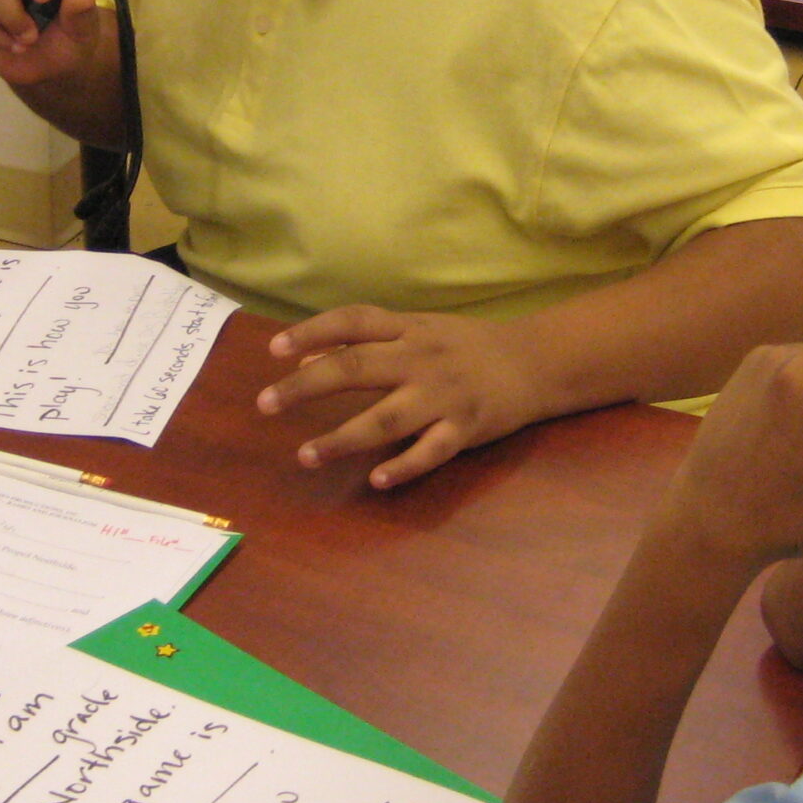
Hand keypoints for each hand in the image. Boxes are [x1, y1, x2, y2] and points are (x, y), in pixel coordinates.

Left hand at [257, 305, 549, 488]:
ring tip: (306, 455)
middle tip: (265, 404)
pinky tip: (377, 480)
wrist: (537, 361)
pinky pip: (432, 451)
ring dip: (342, 438)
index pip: (353, 322)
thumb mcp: (418, 330)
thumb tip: (304, 358)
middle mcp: (421, 358)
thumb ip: (366, 341)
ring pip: (386, 417)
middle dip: (306, 387)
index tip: (273, 350)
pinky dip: (404, 465)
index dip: (312, 332)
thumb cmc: (466, 346)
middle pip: (356, 369)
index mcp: (408, 330)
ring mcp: (443, 395)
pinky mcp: (466, 428)